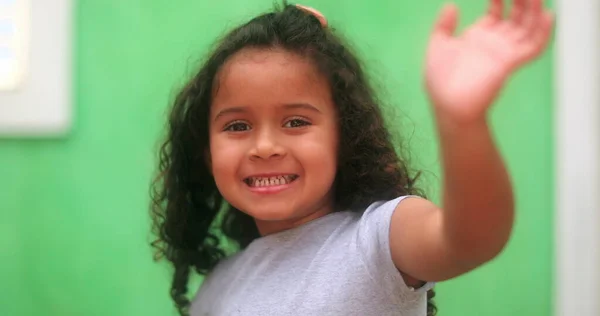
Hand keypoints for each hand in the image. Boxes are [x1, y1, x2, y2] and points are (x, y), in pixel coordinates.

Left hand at [425, 0, 553, 122]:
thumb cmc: (440, 81)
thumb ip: (444, 25)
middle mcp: (494, 43)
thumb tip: (450, 5)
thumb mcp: (438, 46)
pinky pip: (533, 46)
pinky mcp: (510, 63)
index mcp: (478, 38)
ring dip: (534, 10)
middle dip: (520, 1)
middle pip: (516, 16)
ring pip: (527, 26)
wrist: (448, 104)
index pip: (496, 13)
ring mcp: (504, 52)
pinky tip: (546, 15)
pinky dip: (543, 31)